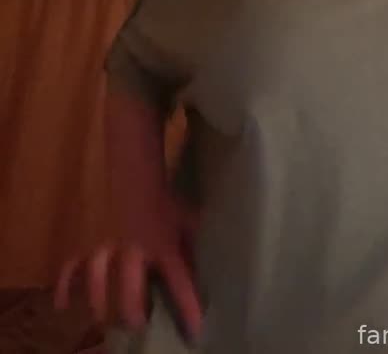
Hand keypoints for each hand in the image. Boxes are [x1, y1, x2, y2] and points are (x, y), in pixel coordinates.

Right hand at [54, 192, 201, 339]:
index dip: (188, 307)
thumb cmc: (168, 202)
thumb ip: (195, 249)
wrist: (137, 174)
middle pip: (130, 286)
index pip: (179, 281)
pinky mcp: (89, 240)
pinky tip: (63, 304)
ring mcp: (107, 244)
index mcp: (164, 246)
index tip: (194, 330)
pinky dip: (65, 284)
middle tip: (137, 324)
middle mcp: (134, 249)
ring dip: (98, 301)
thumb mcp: (190, 223)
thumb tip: (206, 272)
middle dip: (132, 309)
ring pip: (97, 276)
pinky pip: (71, 264)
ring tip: (102, 319)